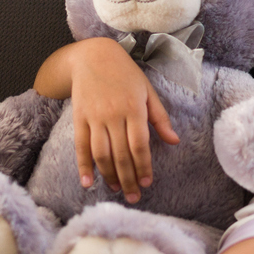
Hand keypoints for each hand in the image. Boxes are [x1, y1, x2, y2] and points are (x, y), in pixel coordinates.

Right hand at [69, 38, 178, 202]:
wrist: (93, 56)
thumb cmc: (126, 74)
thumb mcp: (147, 91)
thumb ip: (160, 118)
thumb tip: (174, 142)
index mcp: (134, 108)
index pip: (139, 145)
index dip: (143, 166)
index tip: (147, 183)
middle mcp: (113, 114)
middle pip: (121, 154)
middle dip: (128, 178)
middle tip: (134, 197)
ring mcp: (94, 117)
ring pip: (102, 153)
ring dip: (109, 175)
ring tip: (117, 189)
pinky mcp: (79, 118)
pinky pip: (81, 146)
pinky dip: (83, 165)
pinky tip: (88, 182)